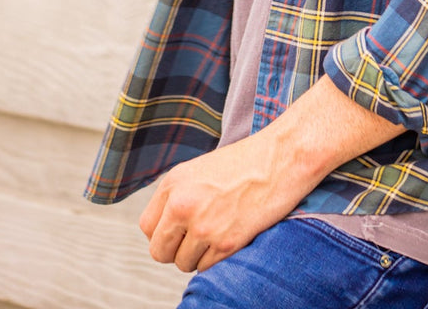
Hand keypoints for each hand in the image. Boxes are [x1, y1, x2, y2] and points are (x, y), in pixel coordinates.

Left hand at [138, 127, 299, 273]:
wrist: (280, 158)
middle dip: (176, 250)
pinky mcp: (225, 243)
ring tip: (219, 231)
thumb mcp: (200, 170)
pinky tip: (232, 235)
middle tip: (198, 237)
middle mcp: (182, 205)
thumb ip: (177, 196)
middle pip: (160, 252)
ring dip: (199, 255)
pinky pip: (206, 267)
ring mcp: (203, 226)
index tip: (180, 229)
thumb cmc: (245, 163)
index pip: (147, 227)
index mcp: (173, 183)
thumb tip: (164, 230)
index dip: (163, 232)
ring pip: (183, 263)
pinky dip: (217, 258)